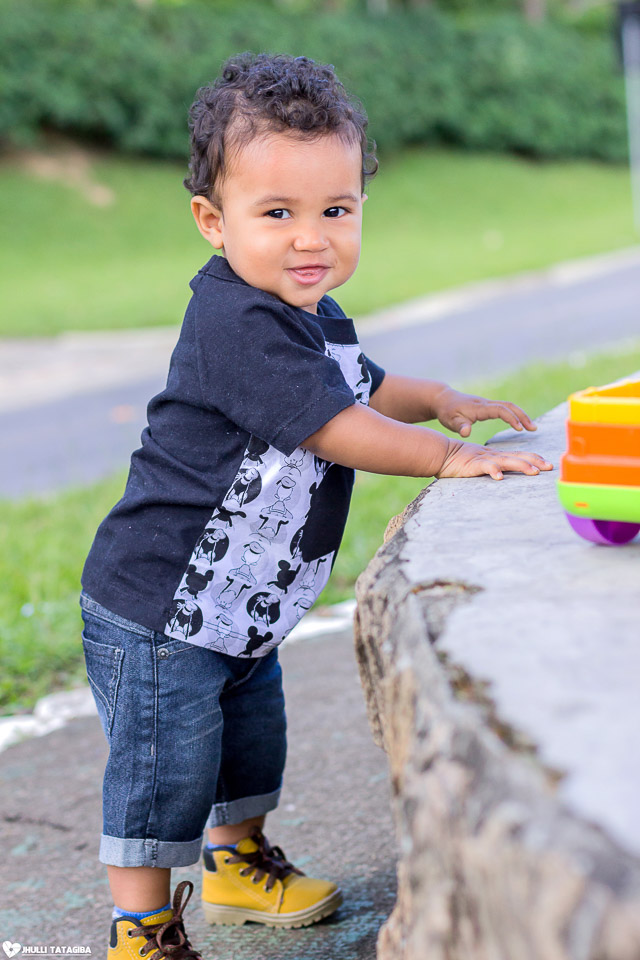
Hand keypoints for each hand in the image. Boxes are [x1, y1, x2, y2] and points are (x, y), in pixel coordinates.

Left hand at [432, 387, 536, 437]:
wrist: (443, 399)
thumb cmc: (446, 412)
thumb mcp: (450, 421)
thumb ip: (460, 426)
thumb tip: (466, 432)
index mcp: (480, 408)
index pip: (500, 410)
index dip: (511, 418)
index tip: (520, 428)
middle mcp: (486, 404)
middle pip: (509, 406)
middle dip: (522, 416)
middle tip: (533, 428)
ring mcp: (487, 404)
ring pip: (509, 406)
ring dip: (521, 415)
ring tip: (531, 427)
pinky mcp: (486, 406)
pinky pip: (504, 408)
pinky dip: (514, 414)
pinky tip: (519, 424)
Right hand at [437, 439, 552, 480]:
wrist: (442, 453)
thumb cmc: (459, 461)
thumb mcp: (480, 463)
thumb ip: (492, 467)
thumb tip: (503, 474)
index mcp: (496, 456)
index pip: (519, 455)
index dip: (534, 458)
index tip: (548, 464)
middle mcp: (494, 456)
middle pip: (518, 457)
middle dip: (535, 462)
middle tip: (549, 467)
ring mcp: (485, 459)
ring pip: (507, 461)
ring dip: (521, 466)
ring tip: (534, 472)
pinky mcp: (474, 464)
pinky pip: (485, 467)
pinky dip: (493, 471)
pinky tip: (500, 477)